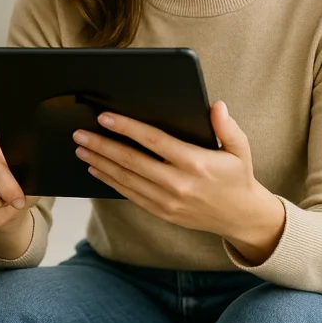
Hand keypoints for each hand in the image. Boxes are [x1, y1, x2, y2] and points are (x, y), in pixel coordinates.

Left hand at [74, 101, 284, 263]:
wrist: (241, 217)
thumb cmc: (237, 176)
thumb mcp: (240, 148)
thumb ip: (227, 126)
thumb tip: (216, 105)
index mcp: (196, 163)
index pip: (154, 141)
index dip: (127, 128)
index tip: (104, 117)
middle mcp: (179, 184)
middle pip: (132, 161)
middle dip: (102, 146)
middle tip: (80, 134)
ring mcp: (168, 201)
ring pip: (126, 180)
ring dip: (100, 163)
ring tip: (81, 149)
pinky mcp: (162, 212)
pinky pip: (130, 195)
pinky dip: (110, 182)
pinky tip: (96, 169)